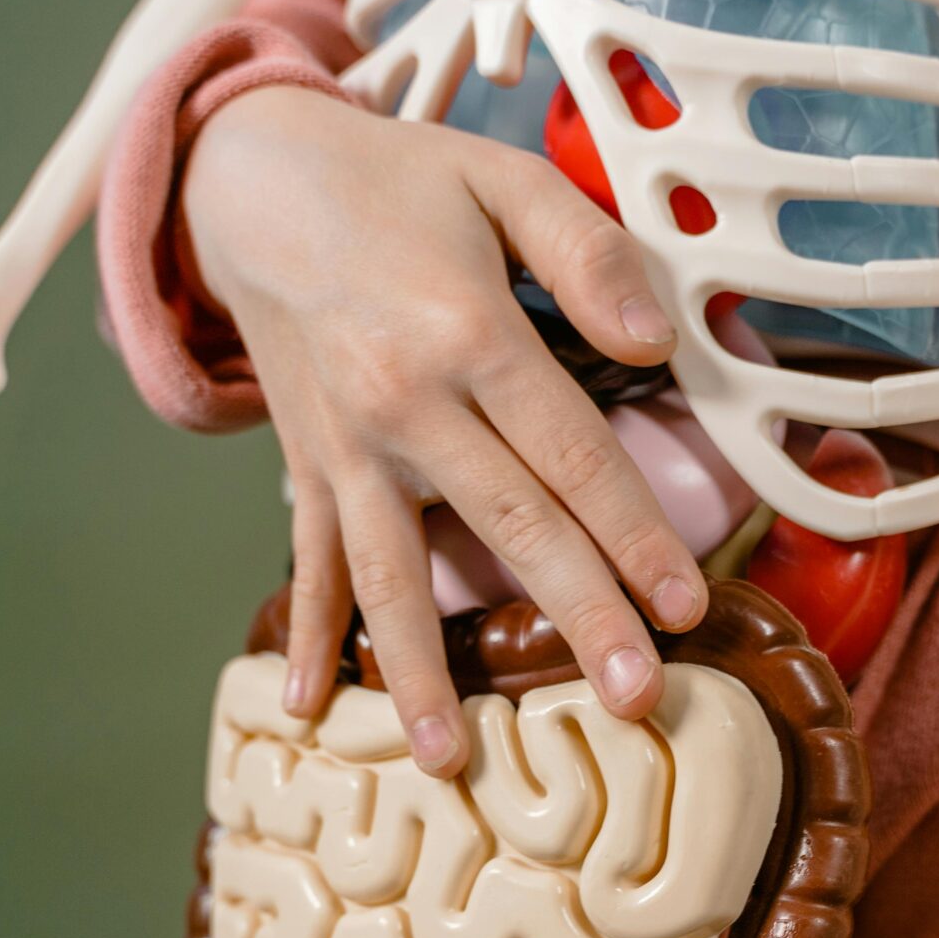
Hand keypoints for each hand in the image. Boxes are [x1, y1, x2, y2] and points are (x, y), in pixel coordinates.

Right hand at [183, 85, 705, 776]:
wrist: (253, 178)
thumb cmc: (400, 182)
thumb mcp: (504, 180)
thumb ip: (589, 254)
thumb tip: (655, 341)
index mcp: (465, 334)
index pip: (572, 454)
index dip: (633, 533)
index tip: (685, 605)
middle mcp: (402, 404)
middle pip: (508, 526)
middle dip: (576, 616)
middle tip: (632, 698)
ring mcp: (345, 447)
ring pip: (394, 574)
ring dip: (424, 670)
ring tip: (454, 758)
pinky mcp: (306, 466)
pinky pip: (309, 562)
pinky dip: (308, 635)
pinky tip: (307, 707)